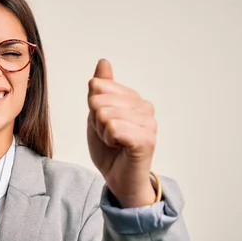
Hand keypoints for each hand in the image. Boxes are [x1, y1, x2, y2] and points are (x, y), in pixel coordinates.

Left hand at [87, 59, 156, 207]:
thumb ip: (100, 90)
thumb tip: (103, 62)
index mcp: (134, 98)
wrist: (118, 178)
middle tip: (109, 136)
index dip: (93, 109)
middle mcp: (145, 107)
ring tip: (114, 143)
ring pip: (105, 115)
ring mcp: (148, 122)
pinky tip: (119, 147)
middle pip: (99, 100)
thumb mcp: (97, 114)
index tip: (104, 123)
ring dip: (102, 133)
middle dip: (96, 122)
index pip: (99, 86)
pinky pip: (114, 128)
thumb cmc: (110, 149)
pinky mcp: (146, 139)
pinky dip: (109, 140)